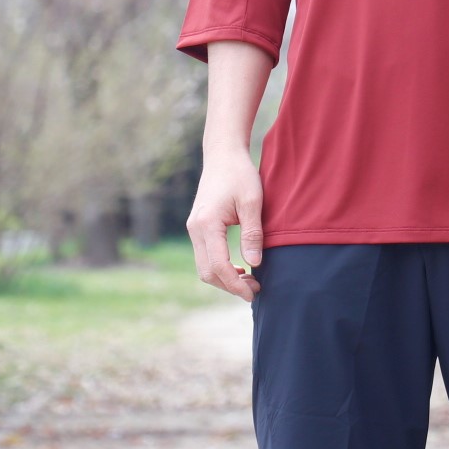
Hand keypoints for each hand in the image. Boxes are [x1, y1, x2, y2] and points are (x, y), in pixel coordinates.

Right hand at [186, 147, 263, 301]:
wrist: (223, 155)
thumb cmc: (240, 174)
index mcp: (206, 224)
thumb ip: (252, 233)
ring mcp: (193, 228)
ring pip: (203, 267)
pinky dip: (219, 267)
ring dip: (224, 278)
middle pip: (207, 272)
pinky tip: (239, 268)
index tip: (253, 293)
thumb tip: (255, 265)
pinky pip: (205, 256)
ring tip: (250, 280)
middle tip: (255, 289)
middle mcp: (194, 229)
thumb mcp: (252, 201)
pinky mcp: (197, 227)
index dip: (235, 285)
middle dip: (229, 286)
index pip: (218, 266)